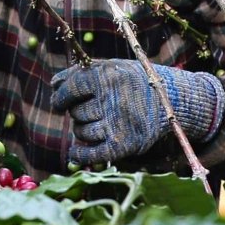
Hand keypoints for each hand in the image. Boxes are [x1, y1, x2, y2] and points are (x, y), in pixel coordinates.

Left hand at [49, 60, 222, 167]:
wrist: (172, 101)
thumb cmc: (134, 83)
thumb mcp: (112, 69)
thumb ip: (81, 74)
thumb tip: (53, 85)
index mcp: (109, 77)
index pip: (72, 87)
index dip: (61, 96)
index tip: (59, 101)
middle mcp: (113, 99)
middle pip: (76, 112)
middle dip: (78, 112)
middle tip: (93, 110)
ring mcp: (118, 123)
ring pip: (82, 132)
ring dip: (83, 129)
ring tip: (98, 123)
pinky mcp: (124, 145)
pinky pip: (90, 154)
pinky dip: (79, 155)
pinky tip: (75, 152)